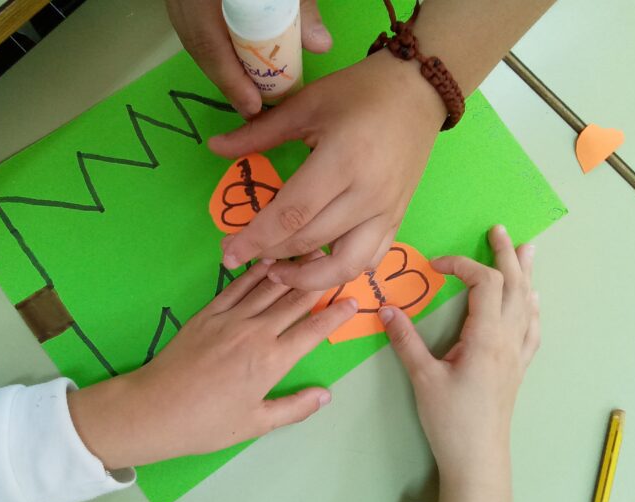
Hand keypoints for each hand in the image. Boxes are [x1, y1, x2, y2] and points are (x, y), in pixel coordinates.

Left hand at [67, 255, 356, 468]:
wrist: (156, 409)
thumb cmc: (208, 424)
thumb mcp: (256, 424)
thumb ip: (294, 407)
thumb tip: (326, 394)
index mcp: (272, 361)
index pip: (313, 331)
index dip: (336, 315)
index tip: (353, 301)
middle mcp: (256, 332)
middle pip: (295, 300)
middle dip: (319, 281)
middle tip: (337, 263)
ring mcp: (230, 319)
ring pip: (269, 287)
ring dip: (291, 270)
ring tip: (310, 253)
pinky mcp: (208, 313)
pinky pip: (237, 286)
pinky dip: (255, 273)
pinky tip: (268, 262)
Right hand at [165, 0, 331, 117]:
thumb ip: (301, 8)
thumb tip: (321, 47)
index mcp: (206, 0)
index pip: (213, 44)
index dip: (231, 81)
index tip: (253, 107)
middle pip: (202, 48)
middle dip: (227, 81)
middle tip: (253, 106)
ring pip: (194, 39)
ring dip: (220, 66)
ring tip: (246, 88)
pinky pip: (192, 26)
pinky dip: (213, 46)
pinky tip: (232, 55)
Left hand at [211, 51, 445, 290]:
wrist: (419, 90)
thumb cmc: (360, 91)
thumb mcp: (306, 104)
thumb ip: (259, 133)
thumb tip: (215, 148)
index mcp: (341, 161)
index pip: (291, 214)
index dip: (256, 238)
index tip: (228, 253)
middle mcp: (367, 194)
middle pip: (311, 241)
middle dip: (270, 255)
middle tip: (240, 256)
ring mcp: (387, 211)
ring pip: (345, 266)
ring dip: (307, 278)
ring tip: (278, 272)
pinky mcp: (398, 219)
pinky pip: (369, 260)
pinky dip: (340, 271)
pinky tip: (315, 264)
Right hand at [378, 225, 538, 501]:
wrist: (478, 460)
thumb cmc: (450, 420)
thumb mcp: (423, 378)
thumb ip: (405, 340)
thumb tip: (385, 308)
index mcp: (486, 338)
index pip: (483, 284)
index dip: (462, 265)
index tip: (436, 264)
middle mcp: (508, 340)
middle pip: (515, 286)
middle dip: (506, 255)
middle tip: (499, 230)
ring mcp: (517, 355)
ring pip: (527, 305)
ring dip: (525, 275)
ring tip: (526, 250)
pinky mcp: (517, 368)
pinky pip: (532, 329)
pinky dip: (531, 307)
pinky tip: (532, 301)